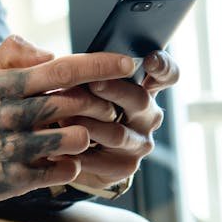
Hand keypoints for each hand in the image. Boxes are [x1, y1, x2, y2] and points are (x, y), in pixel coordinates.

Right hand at [0, 35, 135, 203]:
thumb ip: (15, 51)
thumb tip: (50, 52)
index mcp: (4, 85)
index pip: (60, 70)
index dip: (98, 65)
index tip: (126, 61)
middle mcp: (7, 116)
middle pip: (73, 104)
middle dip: (100, 102)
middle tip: (110, 104)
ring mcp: (10, 149)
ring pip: (73, 138)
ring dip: (89, 133)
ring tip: (87, 130)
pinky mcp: (14, 179)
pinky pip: (63, 170)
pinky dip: (73, 162)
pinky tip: (66, 156)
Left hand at [61, 50, 179, 189]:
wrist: (76, 148)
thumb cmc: (81, 104)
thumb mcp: (84, 82)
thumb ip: (86, 69)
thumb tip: (55, 55)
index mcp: (144, 88)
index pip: (166, 74)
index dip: (162, 66)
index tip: (149, 59)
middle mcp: (148, 115)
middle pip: (139, 100)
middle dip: (113, 90)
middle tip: (92, 83)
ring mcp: (140, 142)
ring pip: (118, 134)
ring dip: (88, 124)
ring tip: (62, 118)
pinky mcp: (127, 166)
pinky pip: (104, 162)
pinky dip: (80, 154)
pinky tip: (61, 148)